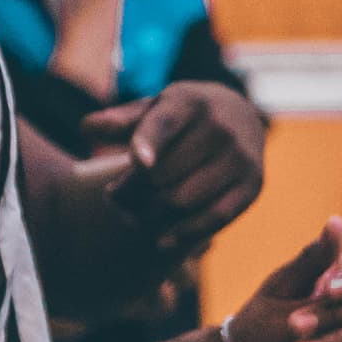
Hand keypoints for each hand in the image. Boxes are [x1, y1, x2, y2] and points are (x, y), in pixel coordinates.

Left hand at [84, 83, 267, 255]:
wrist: (241, 117)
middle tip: (115, 195)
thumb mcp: (155, 107)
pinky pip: (215, 218)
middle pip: (164, 173)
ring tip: (135, 213)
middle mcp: (221, 127)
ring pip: (184, 199)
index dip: (151, 143)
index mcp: (190, 101)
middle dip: (132, 190)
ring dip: (151, 214)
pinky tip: (162, 239)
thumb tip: (87, 128)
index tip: (139, 163)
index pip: (166, 123)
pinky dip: (185, 233)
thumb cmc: (183, 118)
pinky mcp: (253, 184)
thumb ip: (121, 119)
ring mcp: (241, 157)